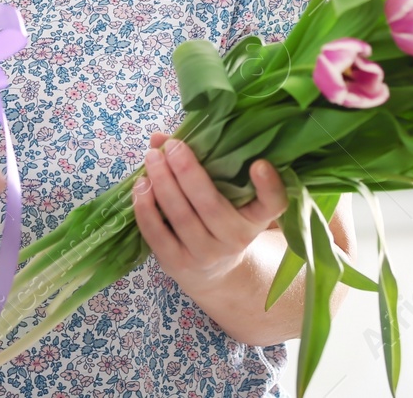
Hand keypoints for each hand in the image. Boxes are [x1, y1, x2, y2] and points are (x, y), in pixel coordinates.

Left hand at [133, 133, 287, 293]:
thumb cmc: (220, 219)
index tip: (258, 164)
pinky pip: (158, 236)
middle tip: (173, 146)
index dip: (269, 186)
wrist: (214, 273)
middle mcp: (236, 238)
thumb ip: (203, 162)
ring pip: (182, 217)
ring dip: (162, 184)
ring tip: (152, 158)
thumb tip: (161, 138)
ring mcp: (206, 254)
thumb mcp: (226, 195)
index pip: (273, 205)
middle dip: (188, 171)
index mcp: (255, 218)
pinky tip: (139, 187)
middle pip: (210, 205)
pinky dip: (146, 209)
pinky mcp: (179, 264)